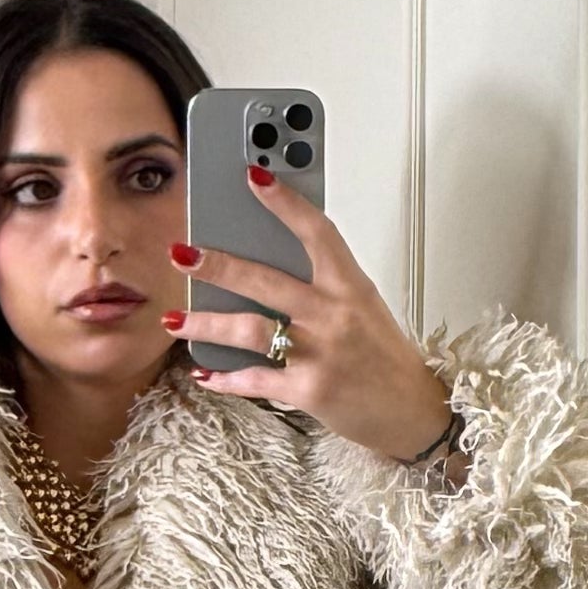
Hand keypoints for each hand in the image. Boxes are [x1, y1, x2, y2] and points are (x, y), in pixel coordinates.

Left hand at [167, 170, 454, 461]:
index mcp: (351, 287)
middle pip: (265, 281)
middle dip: (218, 265)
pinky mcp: (308, 390)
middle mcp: (334, 315)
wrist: (412, 411)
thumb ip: (324, 286)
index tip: (255, 177)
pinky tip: (203, 372)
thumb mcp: (363, 308)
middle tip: (182, 253)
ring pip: (249, 331)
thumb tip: (269, 262)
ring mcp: (319, 353)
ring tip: (175, 319)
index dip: (286, 203)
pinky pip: (255, 380)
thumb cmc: (384, 356)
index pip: (317, 233)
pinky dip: (224, 378)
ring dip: (206, 324)